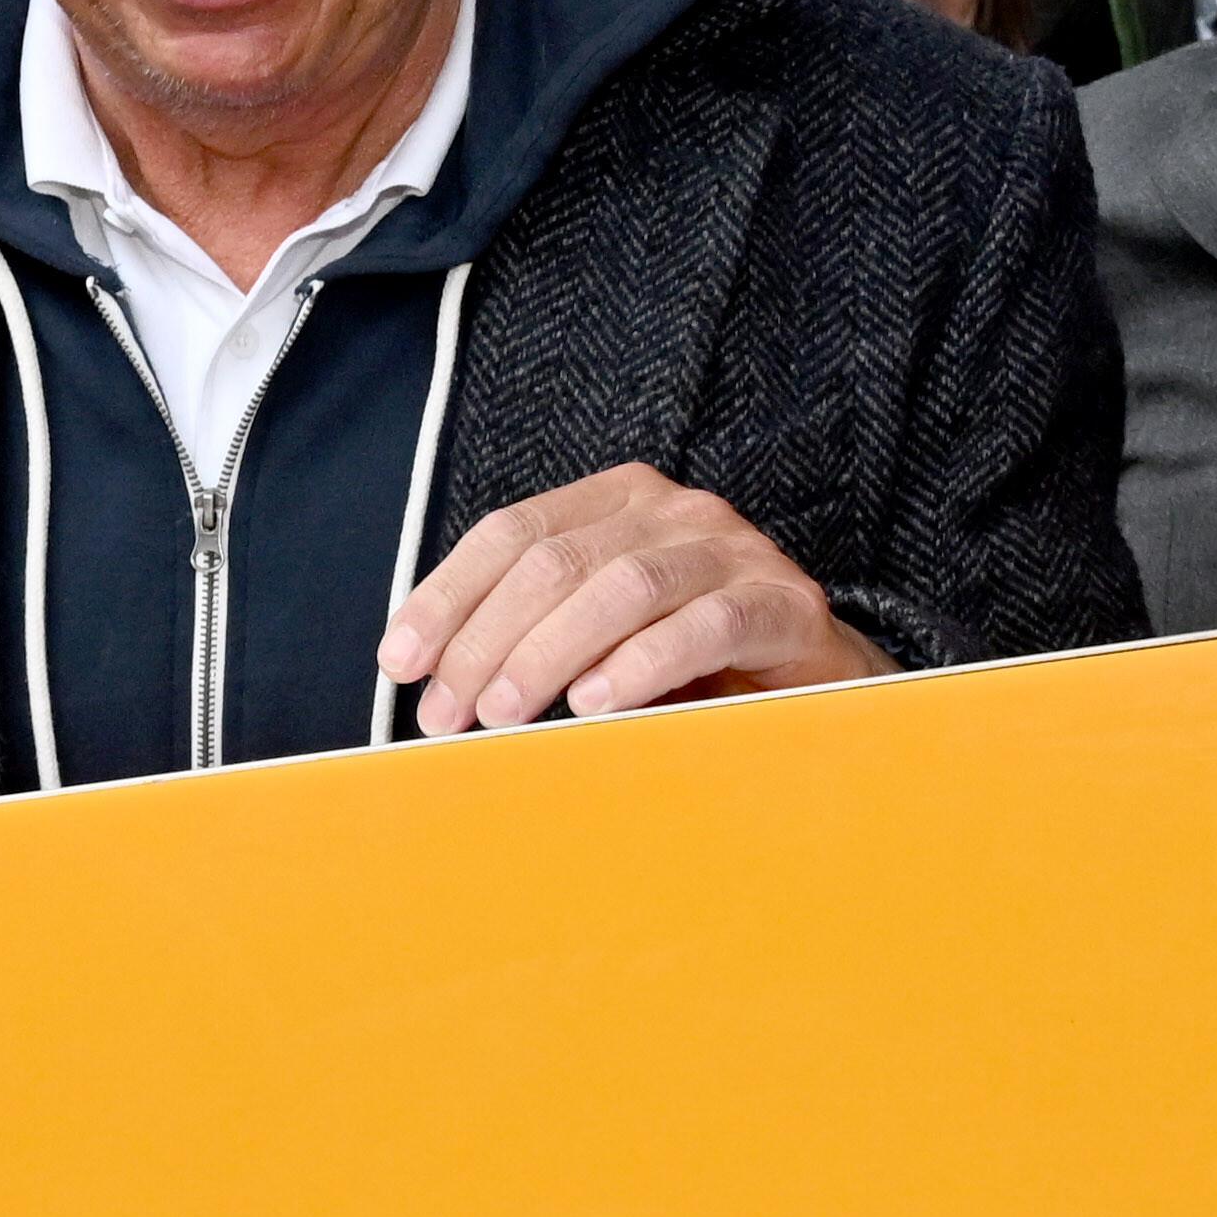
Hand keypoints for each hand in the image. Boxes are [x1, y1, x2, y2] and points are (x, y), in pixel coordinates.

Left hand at [380, 464, 886, 734]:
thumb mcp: (600, 638)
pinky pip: (704, 626)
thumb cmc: (690, 661)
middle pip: (555, 560)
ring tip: (505, 714)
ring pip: (622, 585)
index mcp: (616, 501)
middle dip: (486, 641)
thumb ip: (532, 637)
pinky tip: (595, 706)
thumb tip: (434, 689)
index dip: (446, 596)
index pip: (510, 532)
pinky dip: (640, 666)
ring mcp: (732, 550)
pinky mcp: (784, 603)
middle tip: (448, 715)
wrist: (816, 679)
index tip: (400, 663)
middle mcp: (673, 510)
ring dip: (549, 653)